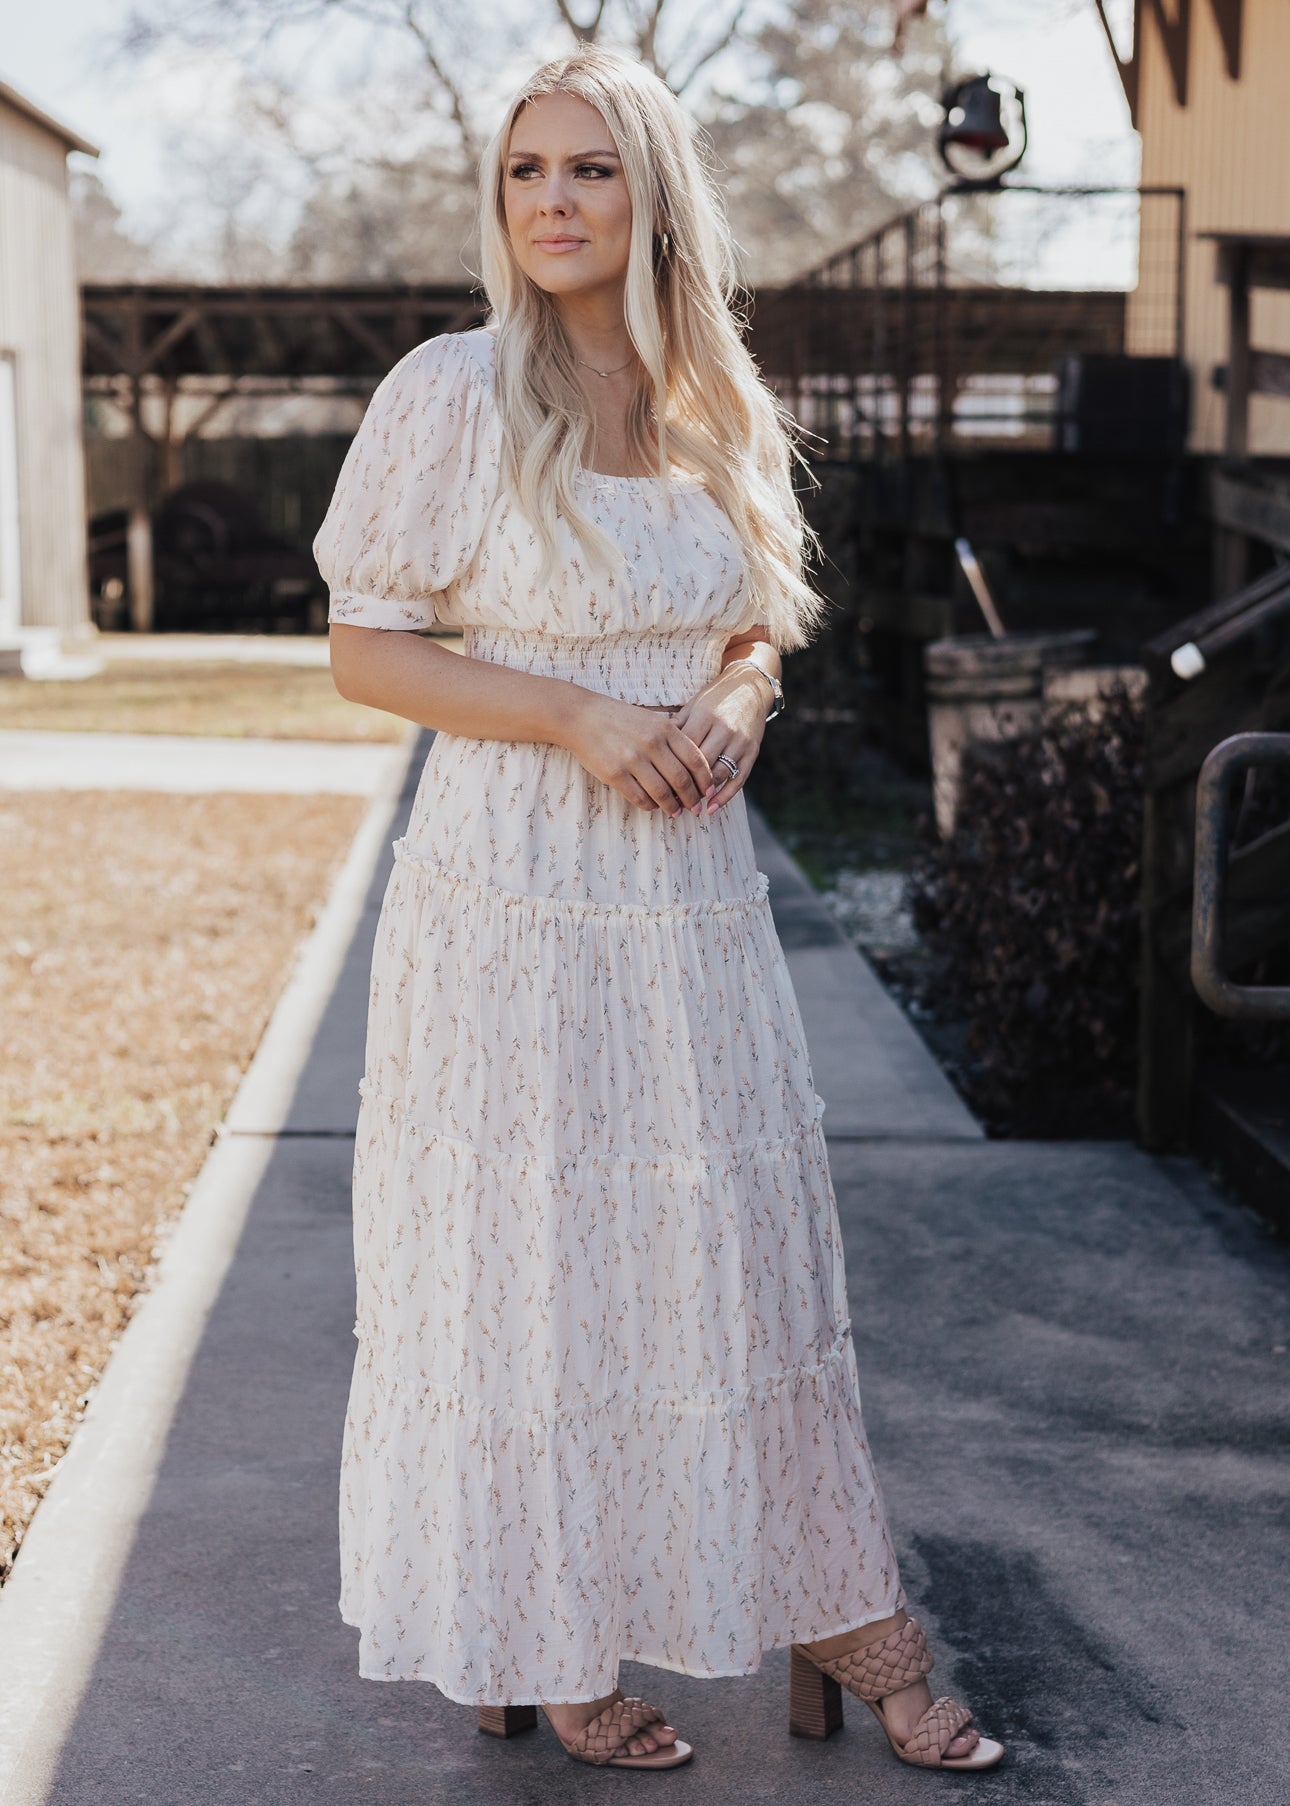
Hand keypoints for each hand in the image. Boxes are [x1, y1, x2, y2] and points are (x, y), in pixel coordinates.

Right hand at [561, 691, 715, 815]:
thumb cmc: (619, 719)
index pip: (695, 760)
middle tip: (695, 808)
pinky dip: (650, 805)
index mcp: (665, 729)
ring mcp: (632, 760)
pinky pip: (639, 797)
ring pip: (662, 793)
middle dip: (692, 798)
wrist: (581, 717)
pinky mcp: (615, 774)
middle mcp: (651, 744)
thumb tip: (694, 767)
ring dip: (672, 807)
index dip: (705, 780)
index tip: (709, 791)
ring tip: (675, 812)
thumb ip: (672, 738)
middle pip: (681, 780)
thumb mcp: (651, 720)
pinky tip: (653, 806)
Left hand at [670, 665, 768, 813]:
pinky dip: (725, 796)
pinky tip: (711, 808)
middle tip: (669, 800)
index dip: (670, 768)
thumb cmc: (714, 698)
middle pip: (700, 765)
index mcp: (704, 716)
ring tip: (687, 804)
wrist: (749, 688)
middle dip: (684, 785)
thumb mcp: (693, 705)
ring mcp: (740, 742)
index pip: (683, 749)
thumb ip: (677, 726)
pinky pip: (738, 779)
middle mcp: (723, 729)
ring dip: (702, 792)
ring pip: (718, 774)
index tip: (657, 783)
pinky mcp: (752, 752)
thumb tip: (654, 748)